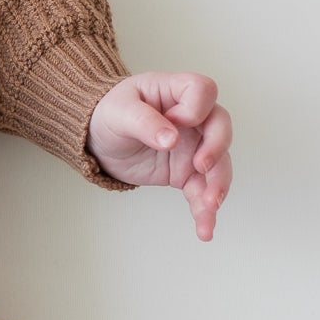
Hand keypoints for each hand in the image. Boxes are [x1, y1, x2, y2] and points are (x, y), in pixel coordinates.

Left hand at [86, 72, 233, 241]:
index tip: (176, 122)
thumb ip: (145, 122)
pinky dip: (204, 211)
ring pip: (218, 164)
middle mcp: (191, 118)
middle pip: (220, 127)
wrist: (99, 140)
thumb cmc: (109, 114)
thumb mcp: (119, 112)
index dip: (195, 108)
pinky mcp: (186, 173)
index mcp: (176, 92)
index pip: (203, 90)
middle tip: (202, 167)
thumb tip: (170, 138)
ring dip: (217, 185)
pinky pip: (201, 191)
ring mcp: (192, 146)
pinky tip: (204, 228)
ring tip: (209, 206)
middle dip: (217, 148)